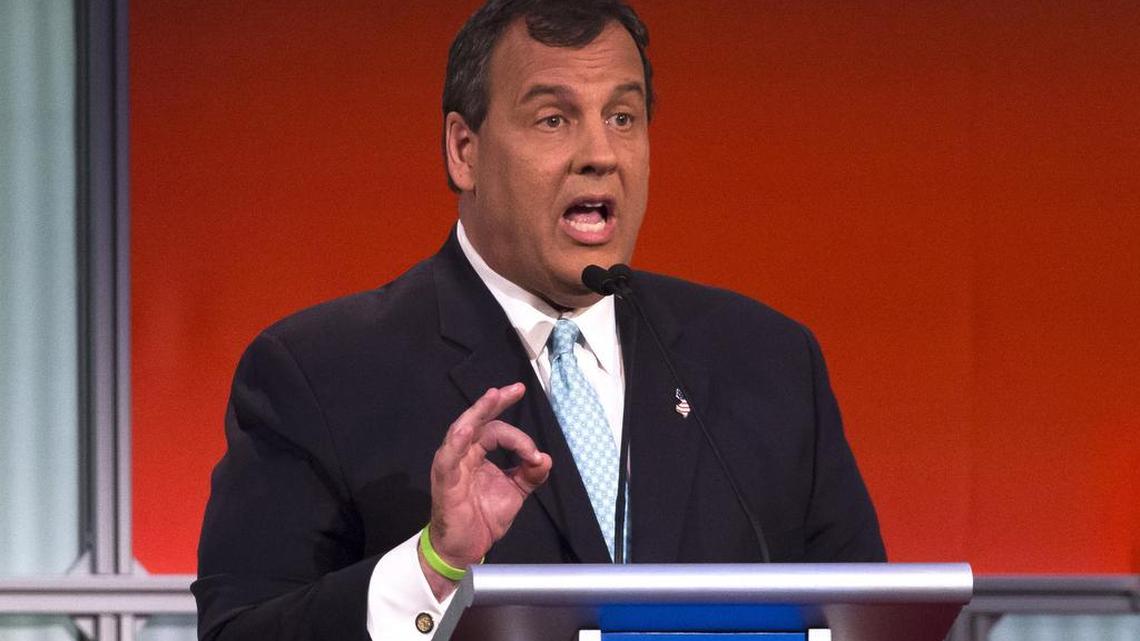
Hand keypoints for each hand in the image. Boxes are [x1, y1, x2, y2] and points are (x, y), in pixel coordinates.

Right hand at [420, 383, 551, 597]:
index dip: (520, 439)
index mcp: (477, 453)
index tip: (535, 456)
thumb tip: (545, 457)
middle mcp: (463, 454)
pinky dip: (456, 442)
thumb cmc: (483, 518)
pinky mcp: (444, 481)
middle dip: (496, 402)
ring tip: (493, 396)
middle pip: (478, 420)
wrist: (466, 549)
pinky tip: (467, 429)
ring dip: (478, 412)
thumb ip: (530, 474)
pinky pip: (448, 458)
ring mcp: (451, 465)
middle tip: (515, 389)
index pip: (497, 430)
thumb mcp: (515, 492)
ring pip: (462, 430)